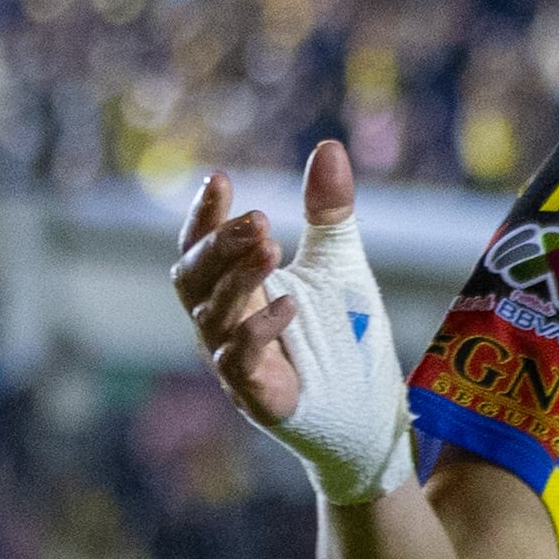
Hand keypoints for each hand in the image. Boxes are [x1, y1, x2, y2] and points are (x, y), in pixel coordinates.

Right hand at [173, 156, 319, 427]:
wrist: (367, 412)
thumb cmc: (342, 337)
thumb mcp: (338, 264)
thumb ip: (328, 212)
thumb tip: (328, 146)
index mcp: (235, 288)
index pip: (200, 246)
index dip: (203, 215)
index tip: (220, 179)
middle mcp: (224, 321)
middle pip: (191, 276)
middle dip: (217, 244)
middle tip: (256, 218)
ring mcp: (234, 359)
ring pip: (211, 314)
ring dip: (238, 278)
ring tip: (271, 244)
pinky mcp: (256, 392)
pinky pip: (240, 359)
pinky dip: (259, 329)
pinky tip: (288, 304)